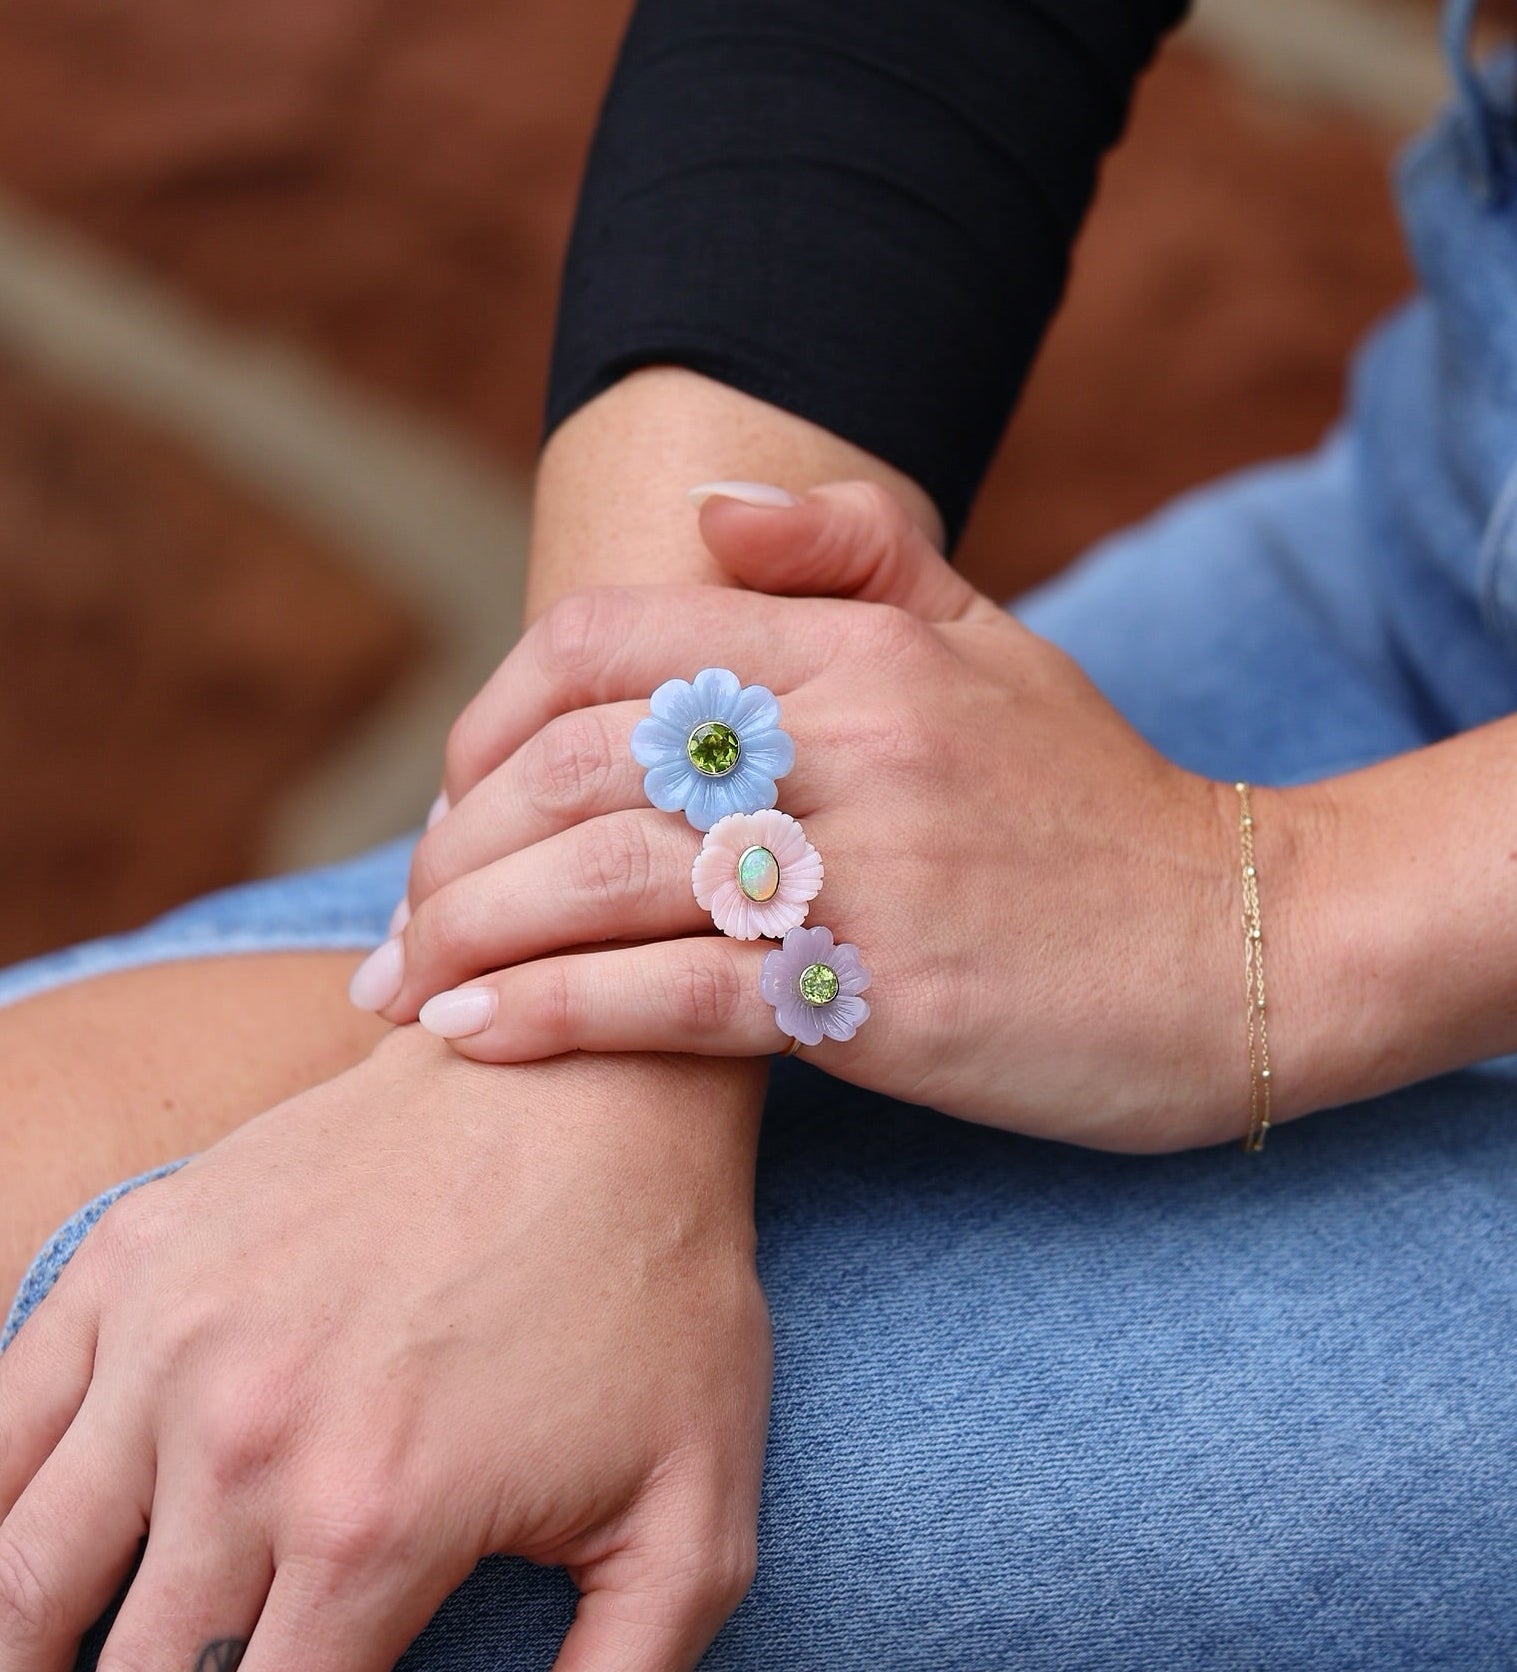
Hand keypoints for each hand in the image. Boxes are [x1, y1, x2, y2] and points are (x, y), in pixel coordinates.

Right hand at [0, 1029, 769, 1670]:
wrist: (597, 1080)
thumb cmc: (655, 1287)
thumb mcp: (692, 1516)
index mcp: (371, 1527)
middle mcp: (243, 1442)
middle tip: (224, 1670)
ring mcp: (171, 1336)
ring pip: (25, 1579)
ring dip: (39, 1646)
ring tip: (74, 1667)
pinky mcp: (143, 1251)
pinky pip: (2, 1422)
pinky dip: (1, 1512)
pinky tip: (36, 1560)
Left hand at [374, 483, 1265, 1150]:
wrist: (1239, 945)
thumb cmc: (1093, 802)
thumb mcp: (991, 641)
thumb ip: (855, 554)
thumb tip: (708, 504)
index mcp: (859, 647)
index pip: (606, 645)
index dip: (493, 715)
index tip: (455, 799)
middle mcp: (848, 742)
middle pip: (575, 765)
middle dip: (456, 846)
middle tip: (405, 918)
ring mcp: (863, 872)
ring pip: (604, 880)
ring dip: (472, 935)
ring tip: (397, 989)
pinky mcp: (878, 1000)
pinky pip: (676, 1000)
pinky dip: (556, 1016)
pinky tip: (471, 1037)